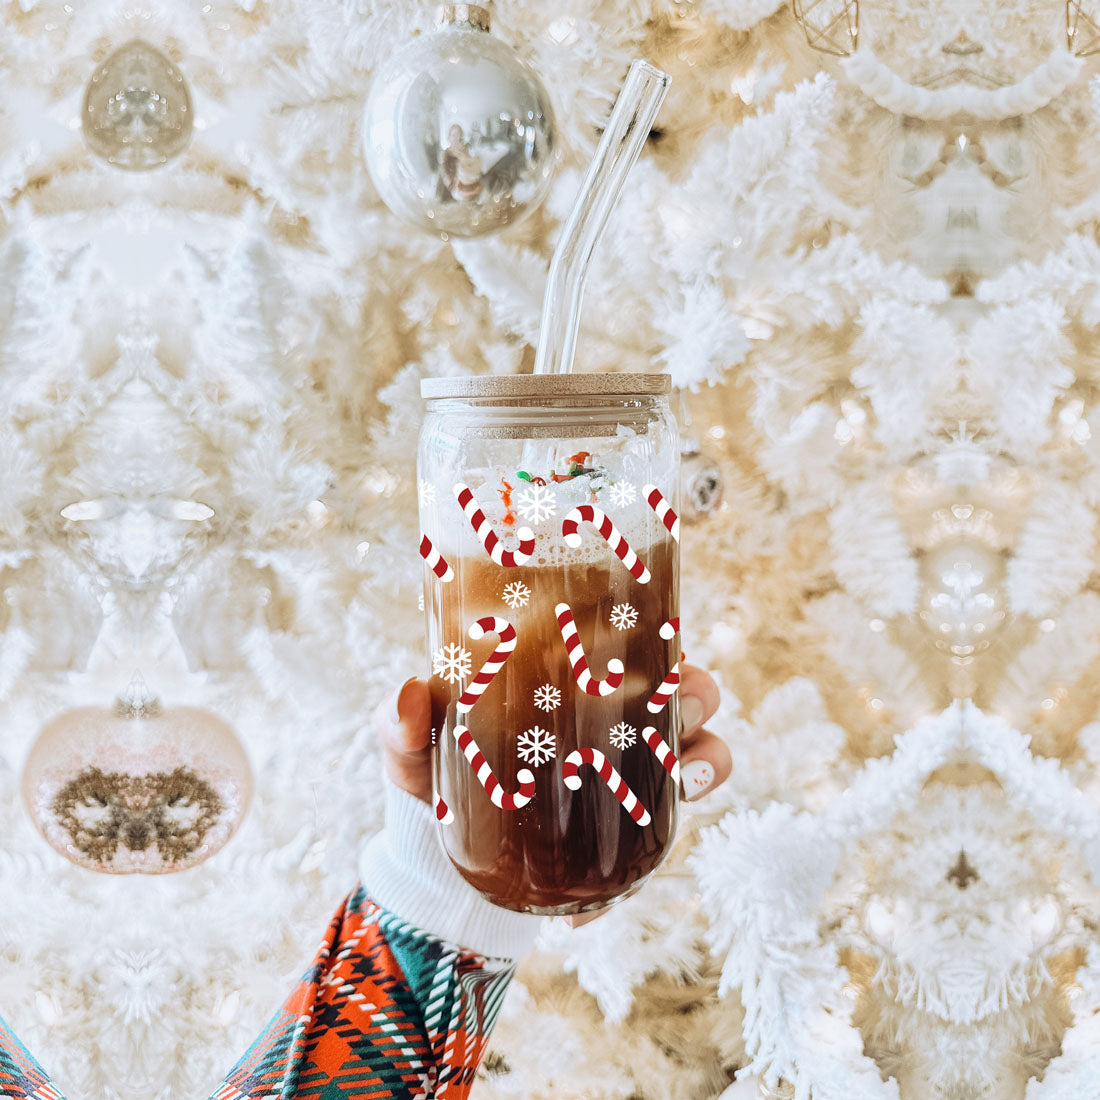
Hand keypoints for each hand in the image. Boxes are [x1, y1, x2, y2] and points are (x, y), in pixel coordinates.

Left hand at [380, 667, 731, 923]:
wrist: (445, 858)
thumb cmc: (443, 778)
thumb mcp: (417, 751)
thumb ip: (402, 726)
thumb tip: (409, 695)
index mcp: (578, 684)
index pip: (634, 646)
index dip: (661, 639)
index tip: (659, 645)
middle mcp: (619, 723)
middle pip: (688, 693)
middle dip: (697, 698)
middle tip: (673, 714)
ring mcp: (634, 777)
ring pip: (703, 756)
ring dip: (706, 764)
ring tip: (683, 783)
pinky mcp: (630, 836)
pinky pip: (658, 848)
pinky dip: (632, 878)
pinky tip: (583, 906)